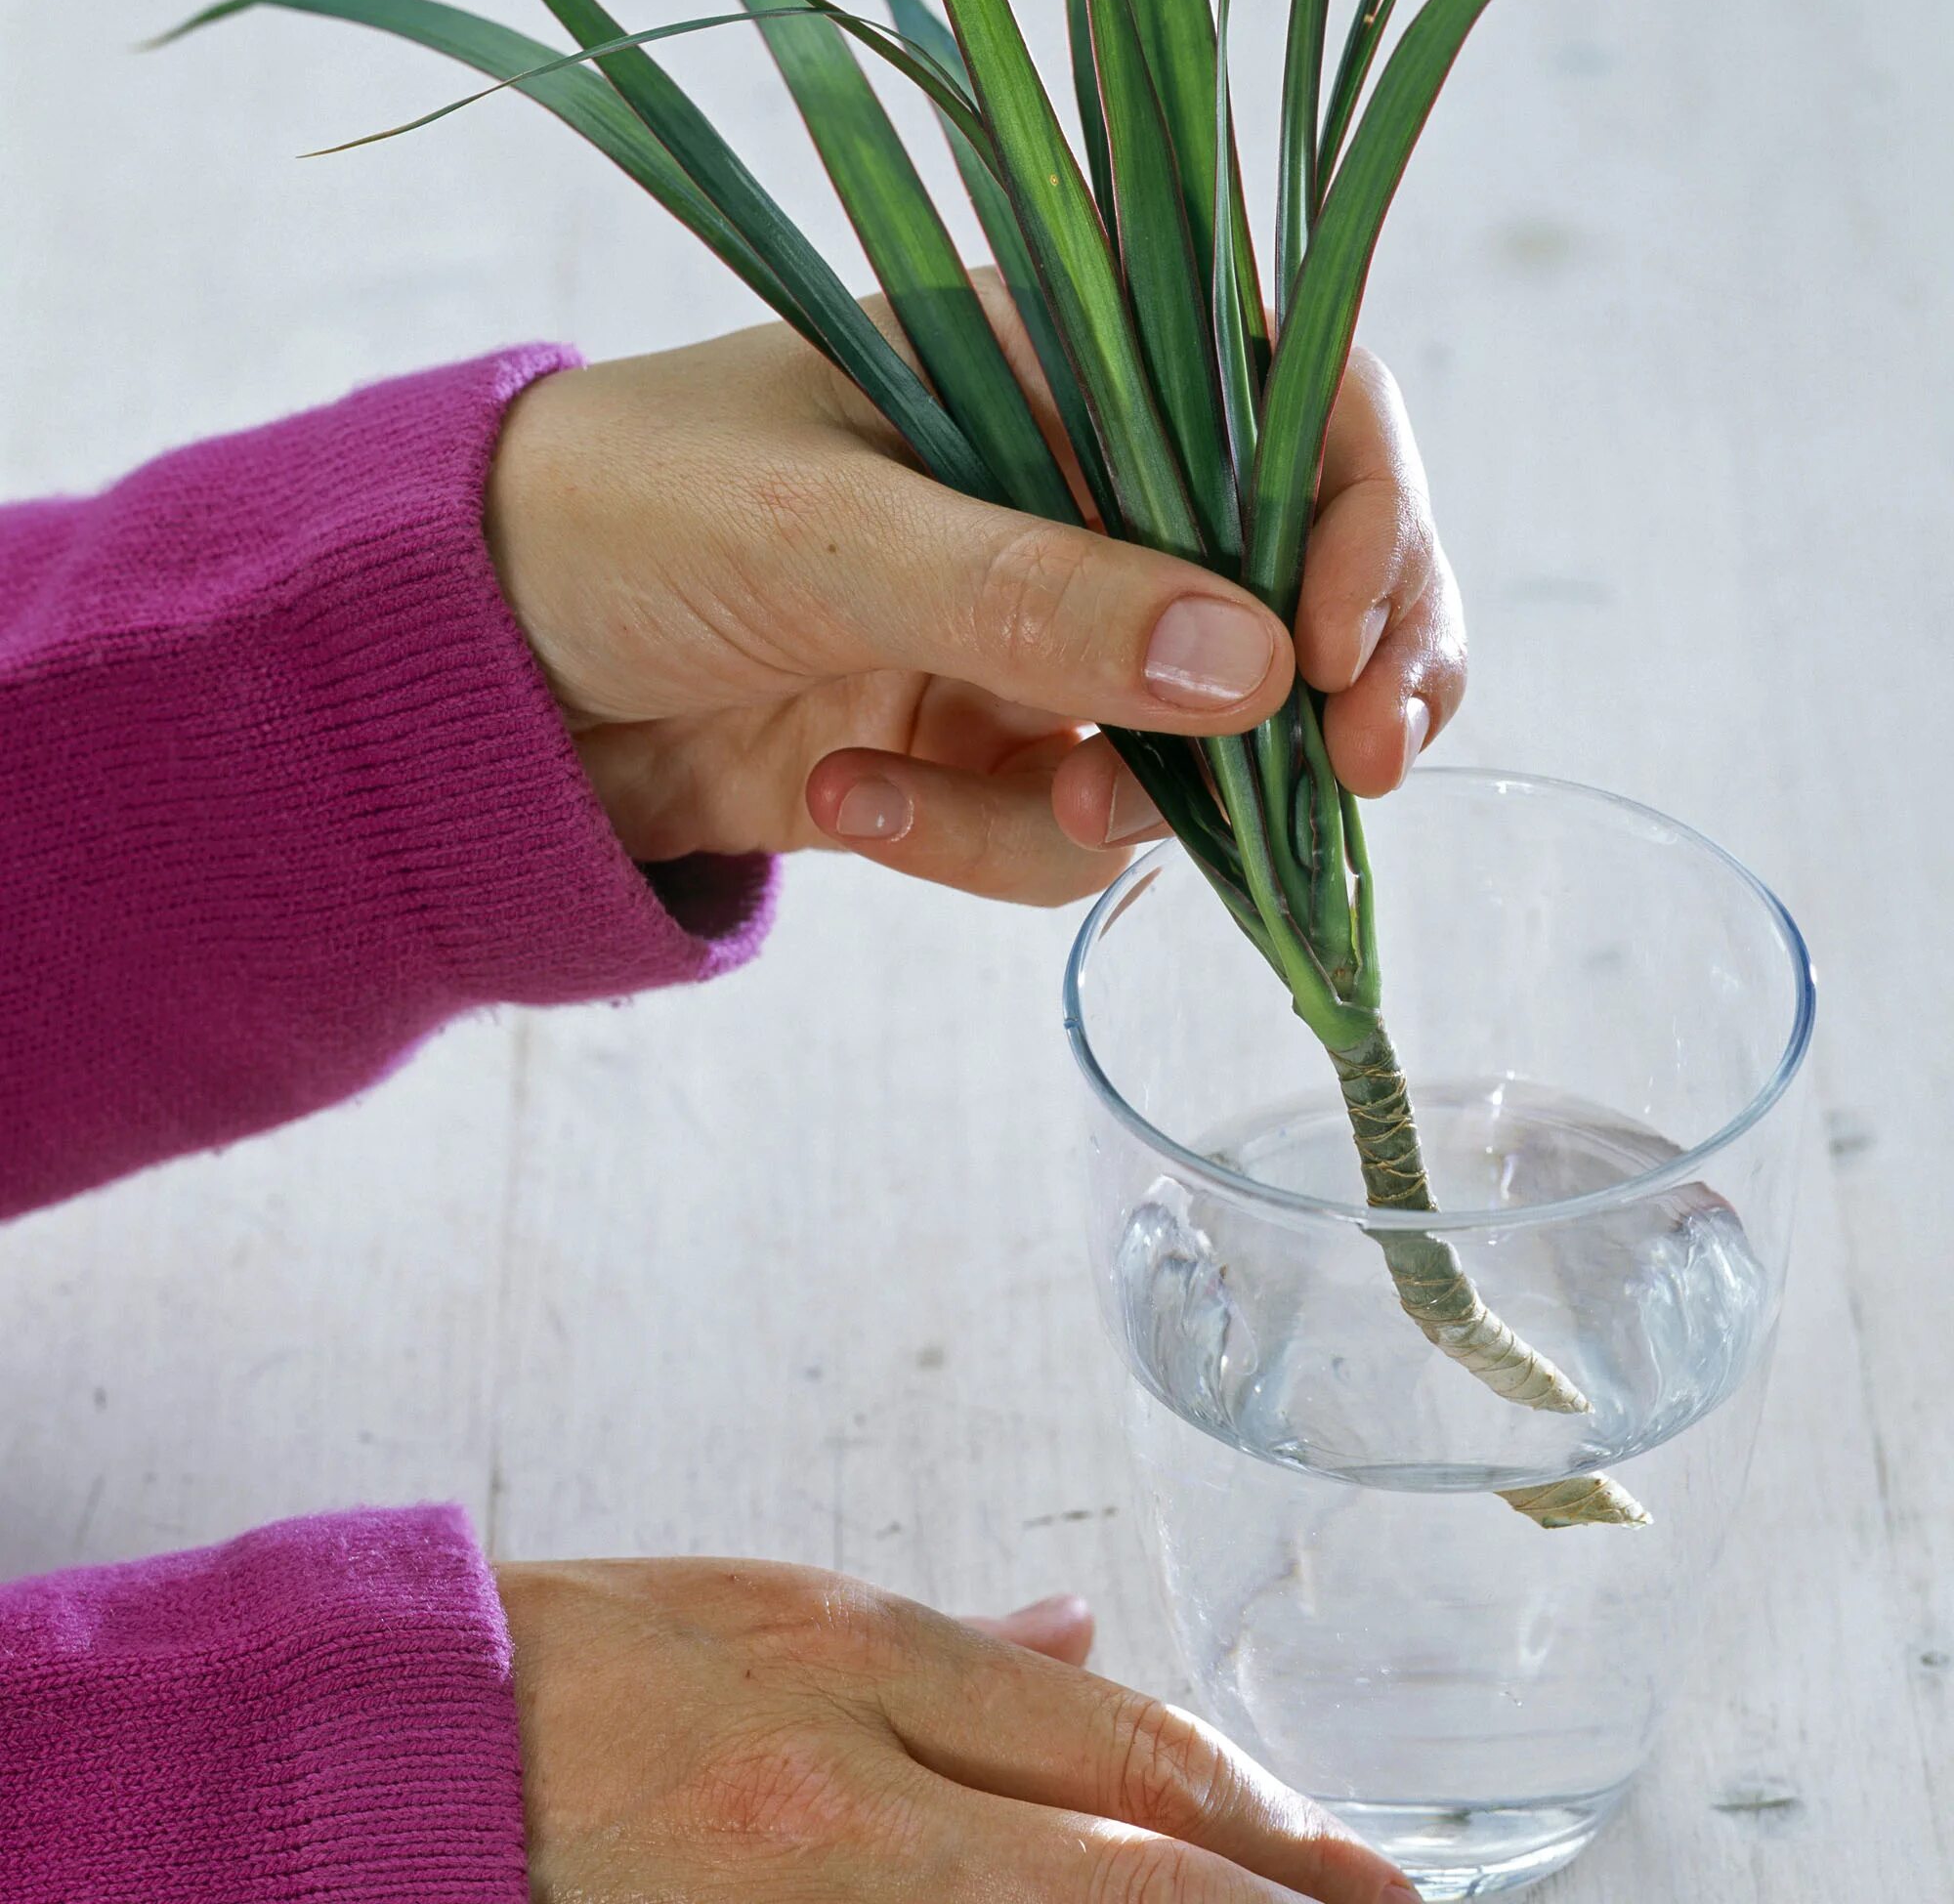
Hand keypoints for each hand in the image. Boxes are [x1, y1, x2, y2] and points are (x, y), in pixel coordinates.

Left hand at [487, 288, 1463, 904]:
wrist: (480, 669)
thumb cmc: (618, 519)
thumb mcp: (819, 534)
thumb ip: (1031, 594)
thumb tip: (1257, 668)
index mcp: (1052, 371)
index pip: (1292, 409)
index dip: (1363, 521)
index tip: (1345, 655)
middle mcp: (1069, 497)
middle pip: (1290, 585)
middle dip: (1325, 692)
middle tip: (1350, 780)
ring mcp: (1032, 633)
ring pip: (1182, 744)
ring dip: (1100, 799)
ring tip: (977, 801)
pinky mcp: (980, 748)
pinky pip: (1053, 829)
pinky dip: (971, 842)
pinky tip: (843, 802)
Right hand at [496, 1557, 1416, 1902]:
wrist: (402, 1760)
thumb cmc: (589, 1667)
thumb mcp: (776, 1613)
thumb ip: (948, 1648)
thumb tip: (1082, 1640)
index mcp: (862, 1675)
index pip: (1122, 1758)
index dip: (1271, 1822)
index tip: (1373, 1876)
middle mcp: (851, 1808)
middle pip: (1122, 1878)